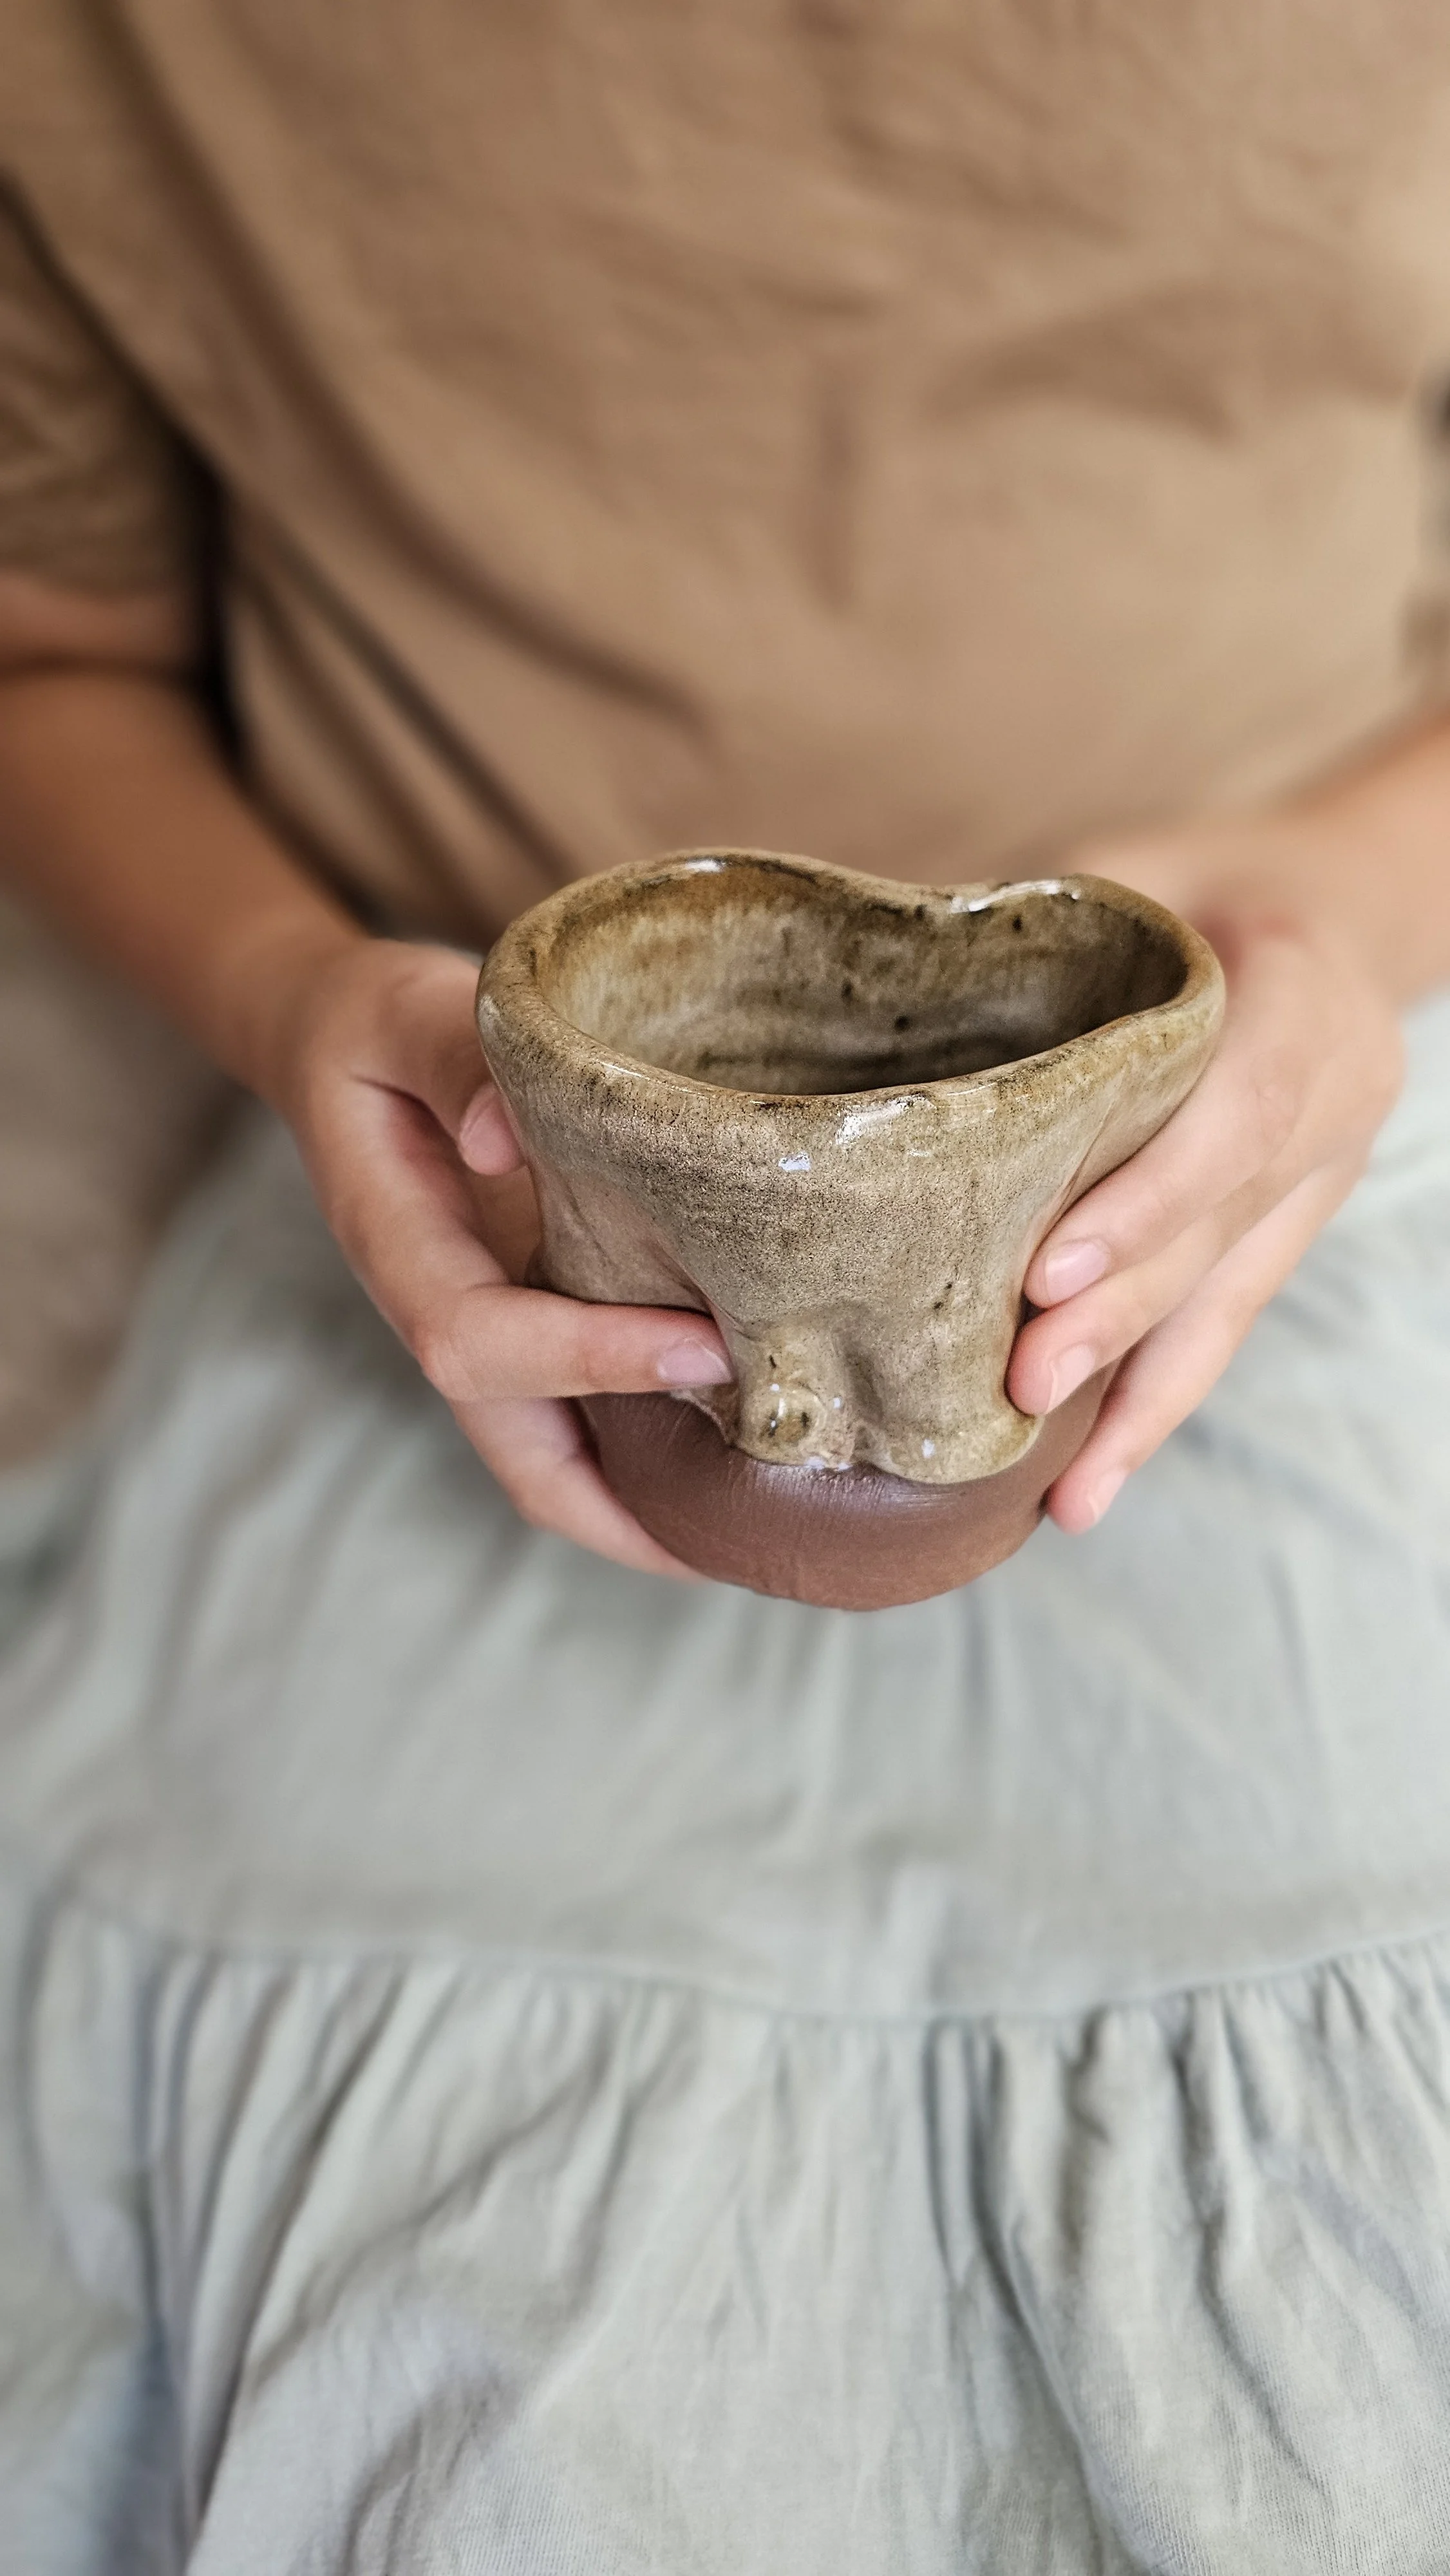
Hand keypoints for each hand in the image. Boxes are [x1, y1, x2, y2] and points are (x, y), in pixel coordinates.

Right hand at [273, 937, 731, 1575]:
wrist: (338, 1039)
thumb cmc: (378, 1024)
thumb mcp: (405, 1014)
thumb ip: (458, 1063)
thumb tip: (512, 1133)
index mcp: (401, 1252)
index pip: (479, 1343)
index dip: (588, 1361)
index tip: (706, 1345)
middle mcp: (447, 1319)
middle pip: (526, 1462)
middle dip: (634, 1516)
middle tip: (766, 1535)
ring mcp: (495, 1333)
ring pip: (565, 1463)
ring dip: (659, 1510)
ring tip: (783, 1525)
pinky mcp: (535, 1322)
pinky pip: (591, 1421)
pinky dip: (664, 1455)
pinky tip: (755, 1452)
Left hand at [1006, 819, 1405, 1531]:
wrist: (1330, 907)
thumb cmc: (1198, 881)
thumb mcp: (1131, 866)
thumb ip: (1039, 932)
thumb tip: (873, 981)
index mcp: (1303, 996)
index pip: (1233, 1118)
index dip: (1148, 1202)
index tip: (1050, 1270)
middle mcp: (1332, 1103)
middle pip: (1220, 1234)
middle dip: (1118, 1319)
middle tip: (1025, 1386)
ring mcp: (1319, 1183)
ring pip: (1227, 1306)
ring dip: (1139, 1401)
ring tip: (1064, 1490)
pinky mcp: (1283, 1239)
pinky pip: (1221, 1332)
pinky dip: (1153, 1409)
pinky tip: (1089, 1487)